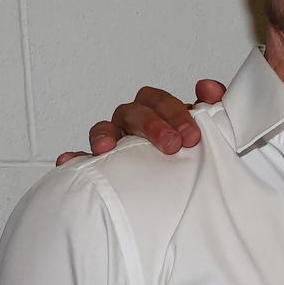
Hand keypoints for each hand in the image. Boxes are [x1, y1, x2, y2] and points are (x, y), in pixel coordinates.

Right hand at [55, 79, 226, 165]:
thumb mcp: (210, 132)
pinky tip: (69, 160)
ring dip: (105, 134)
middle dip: (152, 125)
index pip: (159, 101)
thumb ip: (214, 107)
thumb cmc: (193, 156)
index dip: (174, 112)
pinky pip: (82, 159)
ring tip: (106, 147)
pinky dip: (75, 158)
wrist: (189, 197)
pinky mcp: (100, 166)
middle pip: (134, 112)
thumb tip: (208, 87)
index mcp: (159, 114)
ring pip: (105, 129)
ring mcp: (116, 142)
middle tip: (172, 146)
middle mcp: (135, 124)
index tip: (191, 135)